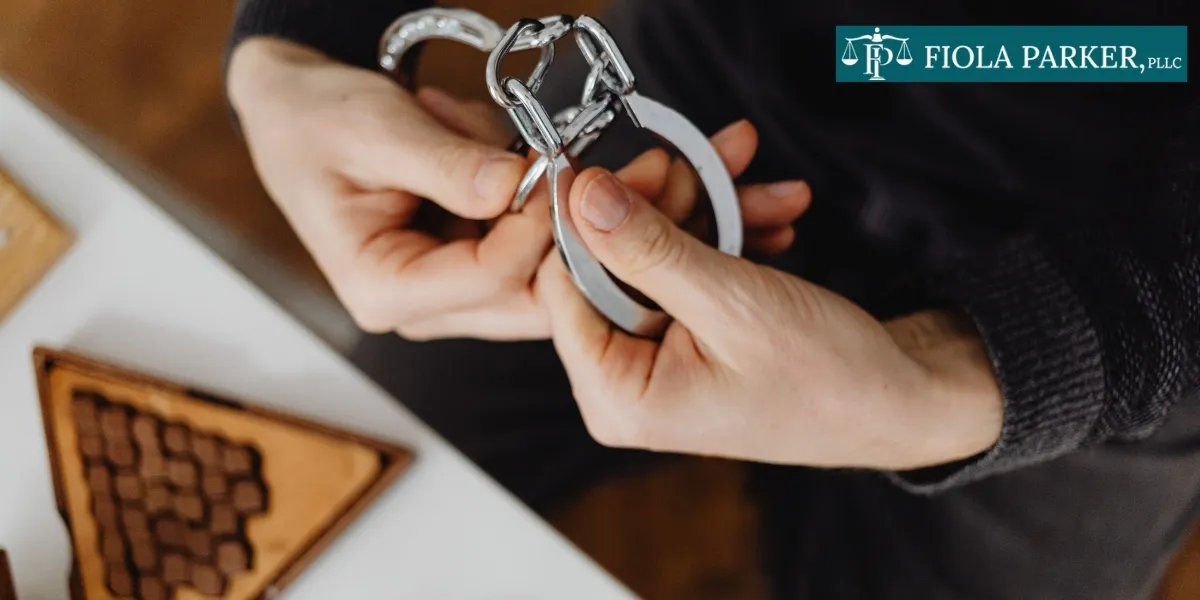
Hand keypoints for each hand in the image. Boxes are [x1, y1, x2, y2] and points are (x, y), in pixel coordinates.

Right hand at [228, 38, 810, 341]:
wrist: (296, 110)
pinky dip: (609, 218)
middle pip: (546, 289)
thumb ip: (444, 161)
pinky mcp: (488, 256)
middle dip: (621, 236)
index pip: (493, 274)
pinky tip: (681, 189)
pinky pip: (559, 246)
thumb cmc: (315, 120)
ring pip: (566, 273)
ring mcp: (466, 285)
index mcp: (389, 291)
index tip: (584, 168)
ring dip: (634, 230)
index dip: (547, 222)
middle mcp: (435, 304)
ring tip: (712, 183)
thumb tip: (518, 185)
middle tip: (692, 184)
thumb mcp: (368, 129)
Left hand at [536, 166, 1003, 470]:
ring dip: (710, 210)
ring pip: (654, 255)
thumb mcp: (730, 301)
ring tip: (766, 183)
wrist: (903, 400)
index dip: (595, 217)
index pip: (561, 286)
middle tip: (713, 160)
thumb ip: (647, 247)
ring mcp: (657, 360)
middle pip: (609, 263)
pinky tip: (773, 215)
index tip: (644, 165)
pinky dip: (726, 236)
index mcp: (616, 396)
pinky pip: (687, 269)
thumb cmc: (827, 378)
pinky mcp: (688, 339)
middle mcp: (625, 384)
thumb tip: (582, 195)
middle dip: (668, 203)